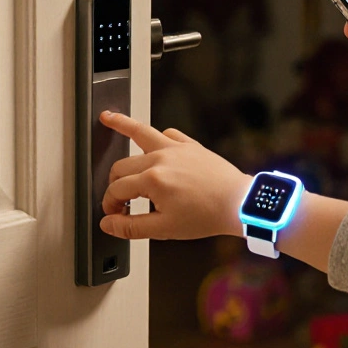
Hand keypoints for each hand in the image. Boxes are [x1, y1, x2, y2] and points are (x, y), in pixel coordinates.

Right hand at [98, 111, 251, 239]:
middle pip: (122, 165)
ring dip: (122, 124)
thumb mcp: (164, 229)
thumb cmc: (207, 215)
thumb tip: (108, 224)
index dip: (109, 204)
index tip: (113, 214)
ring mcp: (176, 148)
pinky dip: (158, 136)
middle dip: (114, 183)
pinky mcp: (190, 145)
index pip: (116, 190)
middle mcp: (161, 158)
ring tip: (108, 118)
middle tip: (118, 199)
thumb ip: (131, 227)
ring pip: (141, 132)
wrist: (239, 203)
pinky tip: (152, 140)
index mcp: (152, 179)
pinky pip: (168, 133)